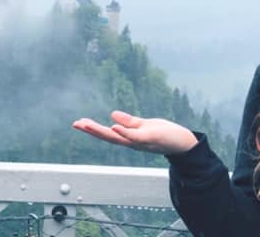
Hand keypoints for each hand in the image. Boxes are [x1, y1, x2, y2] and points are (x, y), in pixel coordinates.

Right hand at [73, 111, 198, 154]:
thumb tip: (112, 116)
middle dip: (91, 130)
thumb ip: (129, 123)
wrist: (183, 143)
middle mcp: (132, 142)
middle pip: (108, 136)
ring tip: (87, 124)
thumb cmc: (164, 134)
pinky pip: (134, 136)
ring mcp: (139, 141)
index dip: (93, 129)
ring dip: (101, 131)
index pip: (108, 133)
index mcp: (130, 137)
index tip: (78, 123)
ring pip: (117, 137)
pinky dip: (123, 132)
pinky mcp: (149, 138)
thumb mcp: (144, 126)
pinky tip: (113, 126)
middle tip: (76, 124)